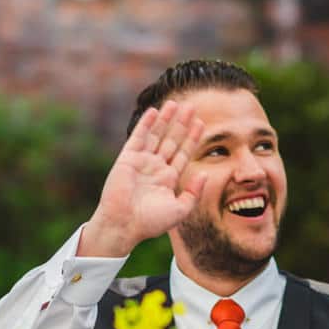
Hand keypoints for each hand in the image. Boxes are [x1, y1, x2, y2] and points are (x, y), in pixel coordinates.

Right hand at [80, 99, 205, 257]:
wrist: (124, 225)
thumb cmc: (151, 222)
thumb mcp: (180, 209)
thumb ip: (194, 192)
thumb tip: (204, 173)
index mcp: (168, 179)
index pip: (183, 153)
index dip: (192, 138)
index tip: (201, 123)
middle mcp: (155, 167)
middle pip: (171, 140)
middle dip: (182, 124)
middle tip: (192, 106)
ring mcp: (141, 162)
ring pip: (156, 135)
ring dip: (166, 119)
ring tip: (175, 103)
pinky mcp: (128, 159)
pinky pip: (138, 137)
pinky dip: (146, 124)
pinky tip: (154, 111)